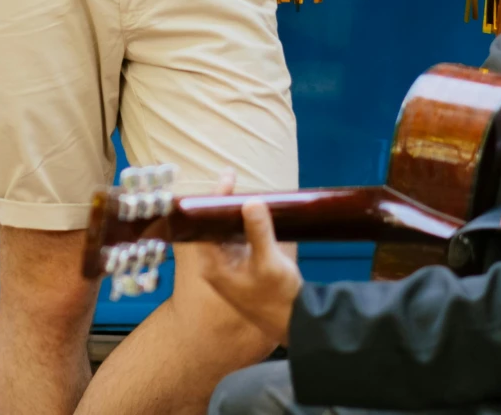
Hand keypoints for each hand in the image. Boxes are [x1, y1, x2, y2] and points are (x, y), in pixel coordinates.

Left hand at [188, 174, 302, 345]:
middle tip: (232, 178)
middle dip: (222, 203)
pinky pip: (237, 238)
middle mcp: (216, 264)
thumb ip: (259, 232)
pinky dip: (242, 224)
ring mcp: (229, 265)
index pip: (205, 225)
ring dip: (233, 213)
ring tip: (241, 189)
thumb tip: (251, 201)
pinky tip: (252, 212)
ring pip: (225, 231)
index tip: (228, 179)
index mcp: (213, 265)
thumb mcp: (269, 263)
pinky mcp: (242, 266)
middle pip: (212, 226)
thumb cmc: (277, 296)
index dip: (214, 200)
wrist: (295, 322)